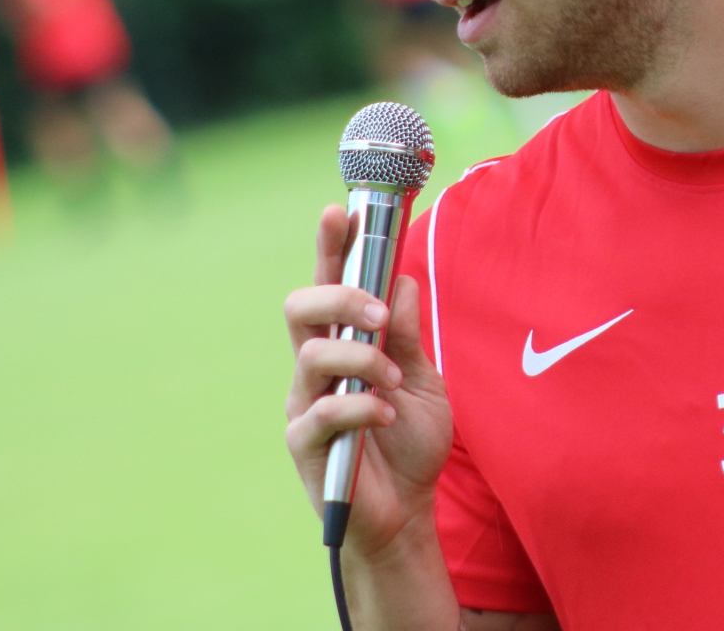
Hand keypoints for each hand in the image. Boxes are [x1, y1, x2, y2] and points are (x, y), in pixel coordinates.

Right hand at [284, 205, 452, 553]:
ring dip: (362, 358)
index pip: (329, 283)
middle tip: (380, 315)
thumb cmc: (409, 444)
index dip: (330, 246)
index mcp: (344, 343)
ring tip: (394, 382)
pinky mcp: (303, 442)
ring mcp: (304, 402)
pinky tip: (384, 418)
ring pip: (313, 352)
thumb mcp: (423, 381)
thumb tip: (400, 283)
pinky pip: (322, 410)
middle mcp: (315, 366)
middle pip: (300, 305)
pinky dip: (360, 407)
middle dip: (341, 296)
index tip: (341, 211)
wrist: (405, 512)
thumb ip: (408, 335)